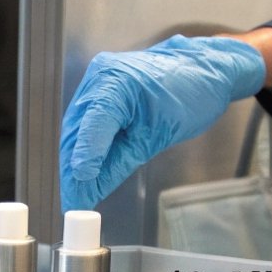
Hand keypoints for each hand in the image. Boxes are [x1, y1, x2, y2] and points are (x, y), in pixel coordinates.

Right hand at [60, 34, 265, 210]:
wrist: (199, 69)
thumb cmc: (188, 96)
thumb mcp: (157, 137)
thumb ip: (119, 164)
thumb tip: (92, 191)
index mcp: (119, 80)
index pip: (95, 120)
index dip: (85, 154)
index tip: (80, 184)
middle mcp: (101, 75)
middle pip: (77, 129)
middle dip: (72, 169)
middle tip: (74, 202)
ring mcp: (96, 79)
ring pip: (75, 128)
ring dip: (73, 162)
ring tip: (76, 195)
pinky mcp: (96, 88)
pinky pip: (83, 122)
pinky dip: (83, 148)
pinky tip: (82, 173)